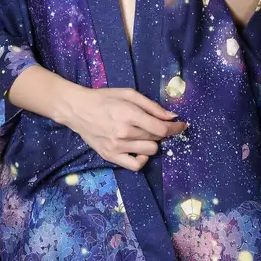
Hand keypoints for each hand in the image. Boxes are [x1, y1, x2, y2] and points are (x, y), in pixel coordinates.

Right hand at [65, 85, 187, 171]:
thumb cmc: (104, 98)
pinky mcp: (110, 156)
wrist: (78, 109)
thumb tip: (171, 117)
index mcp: (129, 114)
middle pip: (157, 139)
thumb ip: (152, 106)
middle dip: (161, 132)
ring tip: (143, 135)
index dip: (176, 128)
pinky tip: (140, 150)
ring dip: (152, 143)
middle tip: (154, 125)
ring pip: (150, 151)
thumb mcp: (129, 94)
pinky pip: (135, 165)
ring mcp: (116, 146)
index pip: (161, 128)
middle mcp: (124, 132)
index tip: (182, 125)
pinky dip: (142, 159)